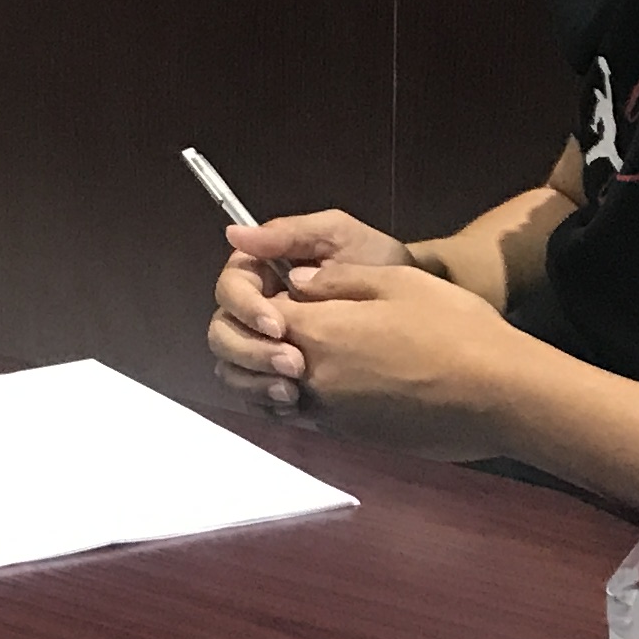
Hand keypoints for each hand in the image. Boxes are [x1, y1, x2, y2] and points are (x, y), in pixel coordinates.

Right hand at [208, 208, 420, 413]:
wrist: (416, 306)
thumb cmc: (376, 263)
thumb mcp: (339, 237)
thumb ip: (290, 233)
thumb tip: (234, 234)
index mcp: (260, 274)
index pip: (230, 290)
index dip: (246, 309)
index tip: (279, 326)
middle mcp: (252, 312)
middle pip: (222, 333)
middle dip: (252, 351)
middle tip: (295, 365)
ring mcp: (262, 348)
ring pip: (231, 368)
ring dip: (255, 380)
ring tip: (293, 391)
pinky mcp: (276, 379)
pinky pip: (253, 395)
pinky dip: (266, 402)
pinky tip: (294, 405)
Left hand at [262, 261, 530, 458]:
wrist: (501, 395)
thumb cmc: (455, 329)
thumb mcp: (396, 281)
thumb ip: (336, 279)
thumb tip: (294, 280)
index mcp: (317, 330)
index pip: (249, 312)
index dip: (254, 297)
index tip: (277, 289)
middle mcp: (312, 376)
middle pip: (246, 357)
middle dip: (248, 338)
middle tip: (277, 323)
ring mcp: (331, 413)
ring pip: (268, 393)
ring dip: (266, 373)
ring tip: (295, 354)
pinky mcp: (353, 435)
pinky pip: (304, 416)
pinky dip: (298, 399)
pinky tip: (327, 381)